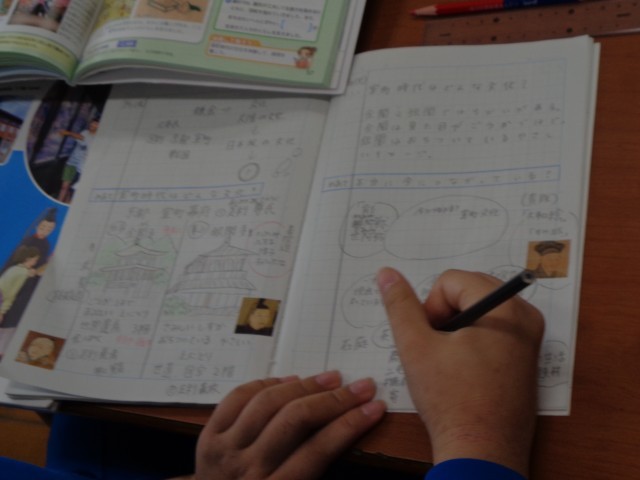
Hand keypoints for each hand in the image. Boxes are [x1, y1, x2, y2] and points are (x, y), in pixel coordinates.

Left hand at [194, 371, 385, 478]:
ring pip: (268, 402)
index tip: (375, 406)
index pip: (318, 451)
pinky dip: (266, 384)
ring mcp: (224, 449)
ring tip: (331, 378)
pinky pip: (238, 397)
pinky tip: (289, 381)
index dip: (350, 425)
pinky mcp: (207, 435)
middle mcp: (248, 469)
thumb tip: (345, 430)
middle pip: (294, 420)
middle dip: (334, 399)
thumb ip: (315, 470)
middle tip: (361, 386)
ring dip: (305, 385)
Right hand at [377, 268, 543, 475]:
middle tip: (438, 349)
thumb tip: (387, 273)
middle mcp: (526, 316)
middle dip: (445, 314)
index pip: (452, 280)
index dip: (431, 306)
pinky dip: (473, 338)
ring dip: (457, 326)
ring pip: (478, 308)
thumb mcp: (416, 346)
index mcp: (505, 308)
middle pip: (468, 289)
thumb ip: (400, 305)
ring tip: (450, 361)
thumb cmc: (453, 401)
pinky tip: (463, 368)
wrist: (482, 451)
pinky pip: (493, 327)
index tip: (431, 339)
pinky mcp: (527, 355)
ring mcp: (530, 337)